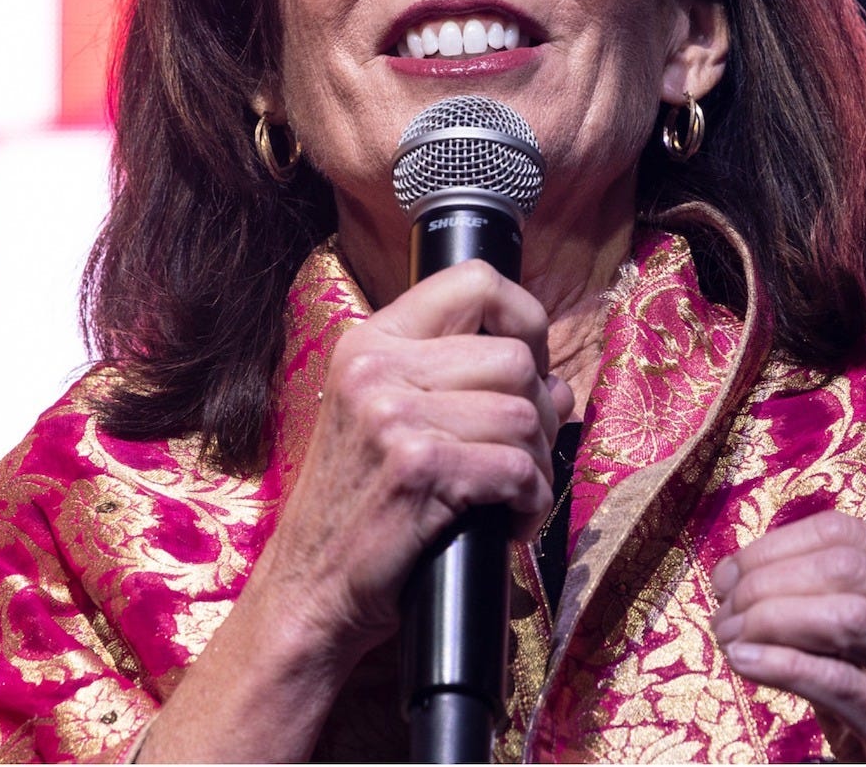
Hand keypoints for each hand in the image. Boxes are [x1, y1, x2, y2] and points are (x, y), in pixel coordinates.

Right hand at [245, 260, 566, 654]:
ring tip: (509, 496)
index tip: (527, 366)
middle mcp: (376, 367)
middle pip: (516, 358)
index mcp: (369, 342)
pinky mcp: (418, 468)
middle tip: (519, 455)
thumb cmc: (356, 506)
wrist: (308, 585)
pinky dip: (529, 505)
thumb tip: (557, 384)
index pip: (477, 281)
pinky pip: (519, 468)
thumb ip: (460, 386)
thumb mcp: (386, 421)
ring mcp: (393, 415)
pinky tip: (505, 522)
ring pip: (526, 416)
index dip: (526, 319)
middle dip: (540, 414)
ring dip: (536, 467)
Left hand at [714, 511, 865, 760]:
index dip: (774, 547)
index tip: (729, 575)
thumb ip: (822, 604)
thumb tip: (739, 575)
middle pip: (845, 567)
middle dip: (767, 582)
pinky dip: (782, 665)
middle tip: (726, 612)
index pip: (846, 534)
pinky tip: (746, 662)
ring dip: (771, 619)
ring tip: (731, 638)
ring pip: (848, 615)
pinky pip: (839, 682)